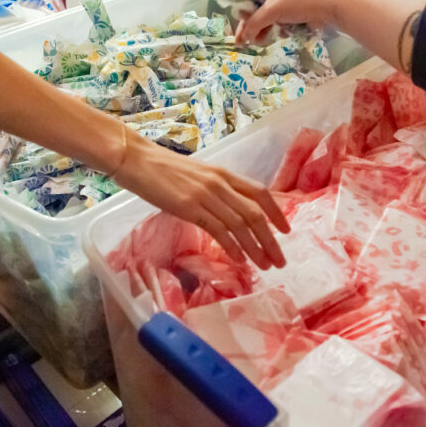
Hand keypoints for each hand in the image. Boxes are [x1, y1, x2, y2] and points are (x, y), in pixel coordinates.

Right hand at [116, 139, 288, 268]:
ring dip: (255, 248)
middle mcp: (220, 183)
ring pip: (240, 224)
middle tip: (280, 260)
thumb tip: (231, 211)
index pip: (260, 192)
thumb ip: (216, 190)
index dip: (277, 212)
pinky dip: (232, 246)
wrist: (138, 160)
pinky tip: (239, 259)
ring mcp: (205, 195)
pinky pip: (218, 229)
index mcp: (224, 174)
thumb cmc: (164, 169)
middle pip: (255, 213)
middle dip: (271, 239)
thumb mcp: (198, 176)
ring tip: (264, 266)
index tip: (286, 231)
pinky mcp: (189, 207)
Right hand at [235, 0, 345, 44]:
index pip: (246, 2)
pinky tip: (280, 36)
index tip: (237, 33)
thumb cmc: (297, 2)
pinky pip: (280, 24)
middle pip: (256, 13)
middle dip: (249, 28)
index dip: (241, 17)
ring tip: (260, 43)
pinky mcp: (295, 15)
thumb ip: (254, 23)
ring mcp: (284, 5)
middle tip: (242, 44)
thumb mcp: (271, 11)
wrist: (328, 4)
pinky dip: (278, 31)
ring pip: (268, 20)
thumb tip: (244, 37)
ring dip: (263, 31)